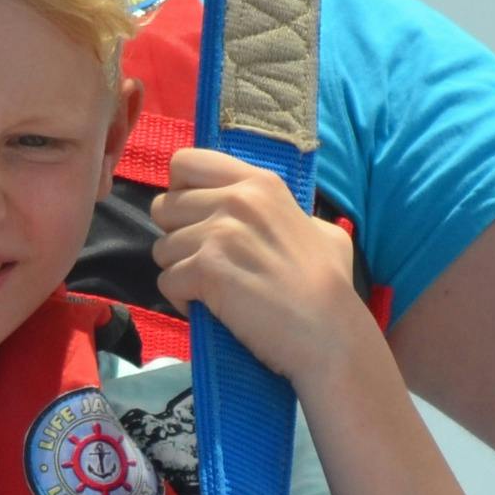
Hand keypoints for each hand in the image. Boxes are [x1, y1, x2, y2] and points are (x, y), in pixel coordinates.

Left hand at [151, 148, 375, 393]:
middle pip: (164, 207)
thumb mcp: (318, 229)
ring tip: (212, 290)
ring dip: (180, 273)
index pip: (185, 162)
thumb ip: (285, 214)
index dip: (181, 191)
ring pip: (162, 248)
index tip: (196, 218)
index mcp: (259, 182)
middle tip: (205, 262)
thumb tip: (272, 216)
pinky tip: (212, 310)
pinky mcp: (207, 269)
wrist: (329, 332)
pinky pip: (167, 282)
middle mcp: (235, 199)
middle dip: (177, 237)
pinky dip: (183, 301)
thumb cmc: (331, 286)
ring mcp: (220, 233)